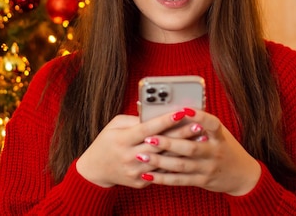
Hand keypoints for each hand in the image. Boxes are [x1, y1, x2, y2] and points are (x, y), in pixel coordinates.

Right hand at [75, 112, 197, 188]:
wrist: (96, 170)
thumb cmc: (107, 142)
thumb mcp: (115, 125)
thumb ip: (134, 119)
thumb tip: (155, 113)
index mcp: (122, 139)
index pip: (147, 129)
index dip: (165, 121)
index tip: (181, 112)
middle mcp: (129, 156)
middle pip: (160, 144)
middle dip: (181, 134)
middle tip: (198, 125)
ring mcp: (136, 172)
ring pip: (164, 160)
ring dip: (183, 150)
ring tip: (200, 140)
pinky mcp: (141, 182)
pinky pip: (161, 172)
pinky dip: (176, 163)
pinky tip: (189, 155)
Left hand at [139, 109, 261, 195]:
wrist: (242, 175)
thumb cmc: (225, 147)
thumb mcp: (220, 133)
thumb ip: (202, 124)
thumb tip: (178, 109)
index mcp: (219, 136)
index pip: (212, 124)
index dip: (199, 117)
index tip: (184, 110)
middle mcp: (215, 152)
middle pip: (190, 148)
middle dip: (168, 143)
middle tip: (149, 138)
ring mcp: (208, 168)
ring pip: (181, 165)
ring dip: (160, 161)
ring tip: (141, 156)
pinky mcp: (201, 181)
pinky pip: (179, 180)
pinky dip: (162, 178)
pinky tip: (148, 174)